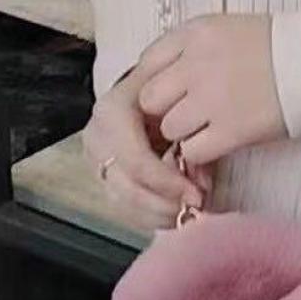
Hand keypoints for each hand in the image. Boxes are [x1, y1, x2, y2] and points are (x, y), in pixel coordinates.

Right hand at [83, 64, 211, 229]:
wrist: (145, 84)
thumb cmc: (166, 83)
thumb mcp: (177, 81)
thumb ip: (191, 116)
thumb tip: (202, 162)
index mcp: (112, 113)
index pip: (136, 161)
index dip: (168, 184)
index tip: (199, 194)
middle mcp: (98, 140)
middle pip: (129, 188)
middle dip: (166, 204)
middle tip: (198, 208)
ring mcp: (99, 162)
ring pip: (125, 204)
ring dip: (161, 216)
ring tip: (190, 215)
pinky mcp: (106, 177)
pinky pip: (126, 209)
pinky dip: (153, 218)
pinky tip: (177, 216)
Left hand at [137, 14, 287, 165]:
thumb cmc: (284, 48)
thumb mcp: (229, 29)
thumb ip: (193, 49)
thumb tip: (168, 80)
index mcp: (194, 33)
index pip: (147, 64)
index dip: (157, 86)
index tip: (170, 97)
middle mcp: (196, 63)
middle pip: (150, 99)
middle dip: (164, 112)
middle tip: (186, 118)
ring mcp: (212, 98)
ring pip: (170, 128)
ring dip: (184, 135)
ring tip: (208, 130)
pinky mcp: (232, 129)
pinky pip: (193, 150)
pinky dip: (201, 153)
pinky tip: (219, 145)